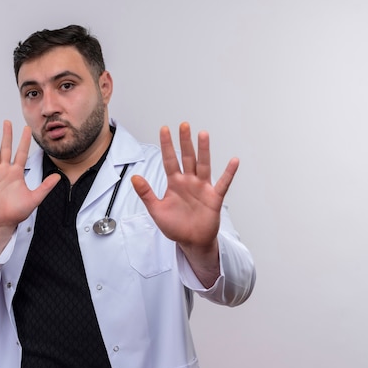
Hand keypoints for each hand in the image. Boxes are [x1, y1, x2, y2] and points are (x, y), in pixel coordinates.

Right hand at [0, 120, 59, 258]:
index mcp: (17, 173)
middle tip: (8, 122)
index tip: (27, 129)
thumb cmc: (17, 212)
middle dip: (8, 135)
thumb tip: (59, 177)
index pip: (22, 153)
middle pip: (7, 149)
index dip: (24, 141)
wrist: (2, 222)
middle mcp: (5, 171)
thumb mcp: (35, 198)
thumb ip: (45, 187)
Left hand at [130, 122, 238, 285]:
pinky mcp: (214, 198)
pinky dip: (228, 173)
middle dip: (185, 142)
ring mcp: (202, 188)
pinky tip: (234, 161)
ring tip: (203, 134)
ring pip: (203, 165)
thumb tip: (134, 177)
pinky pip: (222, 183)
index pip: (169, 160)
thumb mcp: (156, 210)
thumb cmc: (175, 226)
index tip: (164, 129)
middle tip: (184, 125)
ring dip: (203, 150)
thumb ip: (146, 193)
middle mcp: (189, 181)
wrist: (191, 242)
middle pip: (187, 157)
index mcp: (175, 183)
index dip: (166, 145)